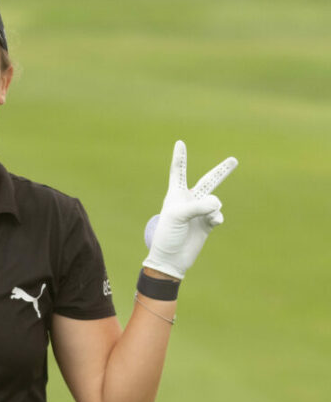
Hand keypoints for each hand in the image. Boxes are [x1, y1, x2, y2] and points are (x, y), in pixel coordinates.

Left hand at [143, 141, 237, 279]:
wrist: (171, 258)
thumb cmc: (168, 234)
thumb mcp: (178, 215)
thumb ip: (199, 205)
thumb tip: (218, 203)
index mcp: (176, 194)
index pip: (178, 172)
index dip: (180, 158)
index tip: (180, 143)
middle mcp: (189, 200)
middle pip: (208, 181)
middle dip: (222, 171)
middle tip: (234, 160)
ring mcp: (200, 212)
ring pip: (215, 201)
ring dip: (211, 207)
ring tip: (204, 216)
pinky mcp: (208, 223)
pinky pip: (218, 214)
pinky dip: (217, 217)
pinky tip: (213, 222)